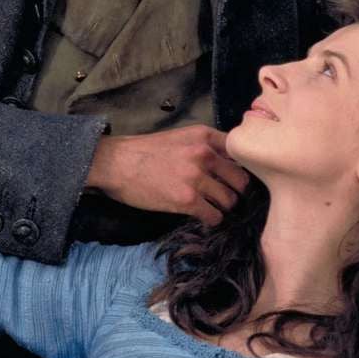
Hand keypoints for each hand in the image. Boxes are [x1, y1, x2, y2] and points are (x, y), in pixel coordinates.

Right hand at [87, 125, 249, 224]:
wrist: (117, 163)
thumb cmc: (146, 151)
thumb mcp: (180, 137)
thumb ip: (205, 146)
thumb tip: (228, 163)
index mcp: (204, 136)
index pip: (240, 153)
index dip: (241, 168)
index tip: (236, 179)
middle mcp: (205, 154)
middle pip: (241, 180)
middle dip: (237, 192)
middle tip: (228, 198)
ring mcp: (197, 178)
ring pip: (230, 200)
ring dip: (223, 207)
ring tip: (213, 208)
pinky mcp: (187, 200)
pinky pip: (214, 216)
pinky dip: (211, 220)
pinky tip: (203, 217)